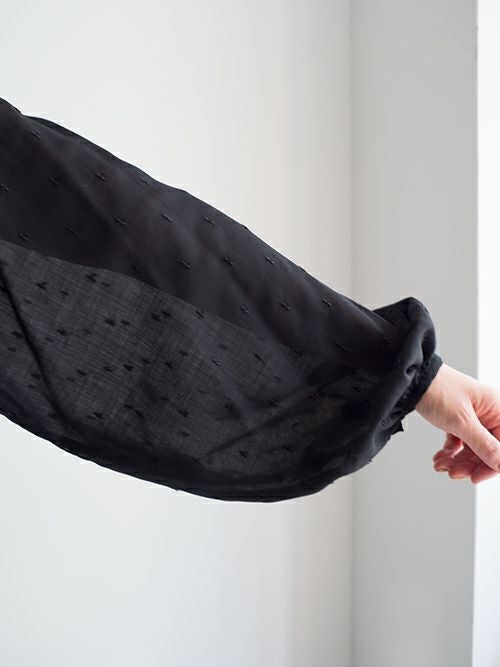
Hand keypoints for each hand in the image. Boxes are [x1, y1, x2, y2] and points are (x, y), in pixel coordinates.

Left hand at [414, 363, 499, 483]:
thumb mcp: (462, 422)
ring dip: (458, 461)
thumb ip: (483, 445)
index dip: (491, 465)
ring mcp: (474, 416)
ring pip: (473, 448)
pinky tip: (440, 458)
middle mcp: (489, 413)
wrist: (412, 379)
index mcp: (498, 409)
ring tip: (442, 465)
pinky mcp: (458, 419)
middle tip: (453, 473)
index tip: (475, 477)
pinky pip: (460, 442)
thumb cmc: (438, 390)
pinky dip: (450, 452)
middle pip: (488, 450)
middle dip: (470, 464)